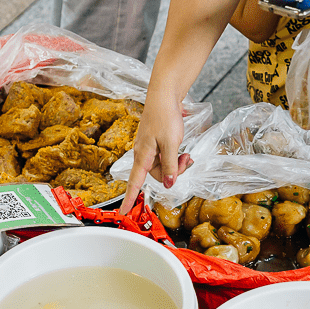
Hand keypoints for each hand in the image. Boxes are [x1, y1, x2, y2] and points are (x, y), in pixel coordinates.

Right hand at [120, 96, 190, 213]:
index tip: (123, 212)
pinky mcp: (154, 142)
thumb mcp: (171, 144)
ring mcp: (148, 148)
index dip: (129, 198)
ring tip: (186, 155)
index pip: (134, 183)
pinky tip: (181, 150)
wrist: (164, 96)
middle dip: (172, 173)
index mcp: (143, 156)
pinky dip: (173, 157)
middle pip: (156, 175)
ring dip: (175, 164)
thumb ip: (170, 165)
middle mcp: (142, 154)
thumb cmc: (165, 116)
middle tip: (185, 161)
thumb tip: (169, 184)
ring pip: (161, 166)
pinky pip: (163, 157)